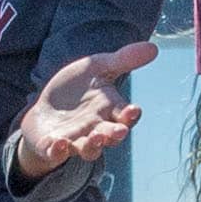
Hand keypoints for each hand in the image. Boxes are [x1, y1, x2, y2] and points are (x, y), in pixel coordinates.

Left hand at [7, 40, 148, 185]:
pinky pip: (56, 154)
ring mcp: (75, 140)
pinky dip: (58, 152)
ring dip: (92, 146)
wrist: (47, 105)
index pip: (125, 116)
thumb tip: (153, 47)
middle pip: (110, 136)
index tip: (133, 110)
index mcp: (109, 111)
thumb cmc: (77, 87)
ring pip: (88, 149)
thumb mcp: (98, 68)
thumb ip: (123, 60)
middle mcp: (96, 129)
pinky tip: (59, 143)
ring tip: (95, 138)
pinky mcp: (52, 147)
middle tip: (119, 131)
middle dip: (115, 135)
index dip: (130, 115)